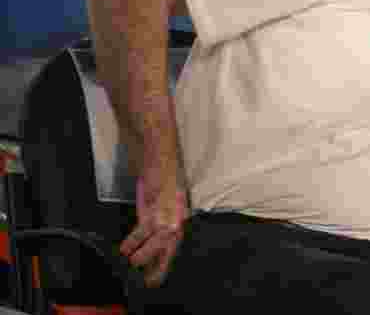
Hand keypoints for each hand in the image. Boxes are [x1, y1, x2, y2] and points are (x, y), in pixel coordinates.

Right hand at [120, 165, 189, 286]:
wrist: (163, 154)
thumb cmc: (166, 175)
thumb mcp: (169, 199)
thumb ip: (163, 217)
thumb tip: (155, 234)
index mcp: (181, 214)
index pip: (175, 243)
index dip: (165, 261)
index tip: (157, 277)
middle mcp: (177, 214)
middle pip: (168, 246)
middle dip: (157, 264)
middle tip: (146, 279)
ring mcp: (166, 210)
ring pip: (155, 240)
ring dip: (142, 254)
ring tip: (130, 263)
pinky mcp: (154, 204)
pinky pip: (143, 228)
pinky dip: (133, 240)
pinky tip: (125, 249)